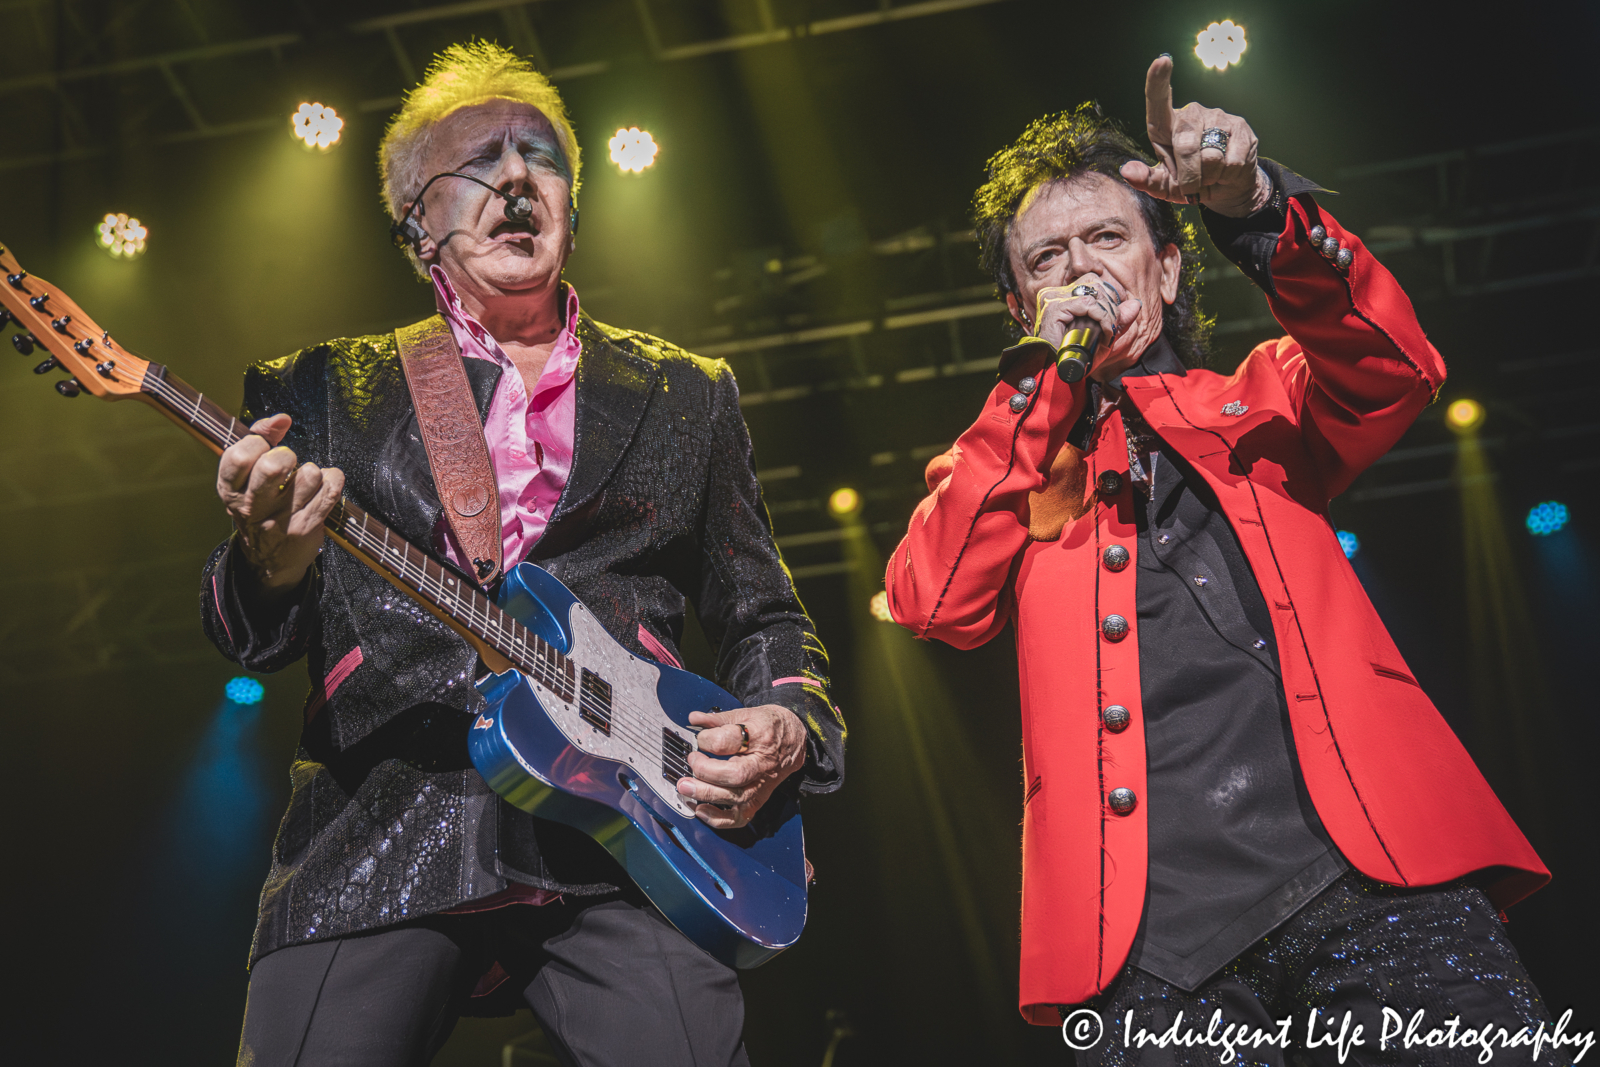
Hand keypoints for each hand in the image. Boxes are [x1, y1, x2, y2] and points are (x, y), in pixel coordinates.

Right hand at [216, 414, 345, 597]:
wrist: (268, 561)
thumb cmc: (260, 506)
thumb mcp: (246, 477)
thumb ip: (260, 439)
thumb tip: (282, 419)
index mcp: (230, 490)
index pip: (240, 455)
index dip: (258, 443)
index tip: (266, 448)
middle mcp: (251, 506)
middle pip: (274, 466)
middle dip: (287, 456)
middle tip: (288, 464)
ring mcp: (280, 520)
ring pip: (309, 474)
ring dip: (313, 471)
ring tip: (306, 482)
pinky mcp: (306, 527)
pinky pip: (331, 490)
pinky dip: (333, 480)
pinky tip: (325, 486)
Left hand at [677, 705, 807, 829]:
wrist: (795, 740)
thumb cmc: (770, 726)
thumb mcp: (747, 714)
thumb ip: (719, 719)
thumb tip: (694, 718)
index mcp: (760, 736)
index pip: (729, 741)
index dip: (707, 739)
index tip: (699, 738)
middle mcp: (763, 764)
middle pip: (734, 774)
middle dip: (706, 771)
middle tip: (691, 761)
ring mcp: (761, 785)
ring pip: (735, 797)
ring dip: (706, 794)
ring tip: (686, 787)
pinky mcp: (759, 800)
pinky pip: (739, 817)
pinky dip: (718, 819)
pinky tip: (701, 809)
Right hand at [1030, 273, 1142, 351]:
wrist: (1057, 373)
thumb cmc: (1076, 357)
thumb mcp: (1102, 336)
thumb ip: (1119, 318)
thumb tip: (1136, 303)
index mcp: (1064, 296)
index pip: (1093, 281)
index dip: (1109, 296)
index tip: (1114, 317)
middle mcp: (1056, 294)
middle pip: (1095, 283)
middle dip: (1111, 305)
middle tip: (1112, 326)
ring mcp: (1054, 299)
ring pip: (1093, 292)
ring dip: (1108, 312)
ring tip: (1108, 331)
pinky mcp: (1055, 308)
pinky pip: (1087, 304)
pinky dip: (1101, 316)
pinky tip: (1104, 331)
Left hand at [1120, 55, 1271, 218]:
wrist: (1226, 186)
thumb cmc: (1189, 182)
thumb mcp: (1164, 186)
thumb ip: (1146, 180)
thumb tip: (1127, 171)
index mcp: (1166, 125)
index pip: (1158, 100)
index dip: (1158, 81)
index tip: (1162, 61)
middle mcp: (1191, 114)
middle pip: (1186, 146)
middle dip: (1188, 177)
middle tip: (1190, 188)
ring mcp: (1218, 117)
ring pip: (1210, 157)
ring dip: (1208, 178)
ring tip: (1209, 176)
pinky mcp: (1241, 128)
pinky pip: (1231, 161)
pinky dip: (1226, 176)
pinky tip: (1225, 171)